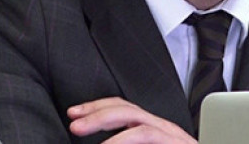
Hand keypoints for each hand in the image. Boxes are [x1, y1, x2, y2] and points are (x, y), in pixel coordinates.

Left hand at [68, 97, 196, 143]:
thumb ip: (131, 142)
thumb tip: (108, 143)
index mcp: (154, 130)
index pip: (124, 110)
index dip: (98, 108)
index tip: (75, 114)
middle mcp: (162, 128)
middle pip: (125, 107)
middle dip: (96, 110)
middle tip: (72, 119)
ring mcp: (171, 134)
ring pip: (134, 116)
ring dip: (103, 120)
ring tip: (80, 129)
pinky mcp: (176, 142)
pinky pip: (146, 135)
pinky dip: (122, 139)